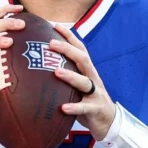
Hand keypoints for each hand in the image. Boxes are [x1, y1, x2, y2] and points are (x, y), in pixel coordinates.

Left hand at [48, 25, 115, 139]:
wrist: (108, 122)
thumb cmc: (87, 101)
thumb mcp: (78, 85)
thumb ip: (66, 75)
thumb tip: (39, 67)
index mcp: (88, 71)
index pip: (80, 49)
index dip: (69, 36)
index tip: (55, 25)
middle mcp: (93, 78)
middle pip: (83, 59)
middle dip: (68, 50)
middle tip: (51, 43)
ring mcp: (96, 93)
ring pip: (84, 82)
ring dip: (70, 76)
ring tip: (56, 72)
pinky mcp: (95, 109)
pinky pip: (84, 107)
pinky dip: (74, 107)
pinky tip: (63, 108)